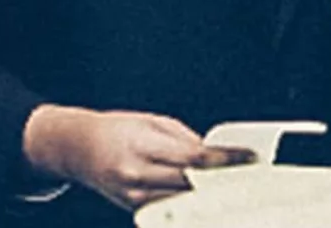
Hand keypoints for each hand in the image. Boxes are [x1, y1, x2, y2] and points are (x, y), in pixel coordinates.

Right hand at [22, 105, 253, 210]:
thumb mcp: (155, 122)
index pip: (195, 157)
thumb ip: (186, 139)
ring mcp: (133, 196)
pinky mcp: (132, 208)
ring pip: (182, 200)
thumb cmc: (119, 129)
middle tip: (250, 174)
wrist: (80, 148)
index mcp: (144, 146)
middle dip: (223, 180)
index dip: (226, 159)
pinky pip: (168, 207)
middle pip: (191, 183)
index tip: (248, 157)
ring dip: (209, 195)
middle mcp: (137, 174)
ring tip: (235, 186)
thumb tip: (214, 154)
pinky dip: (188, 202)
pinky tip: (207, 197)